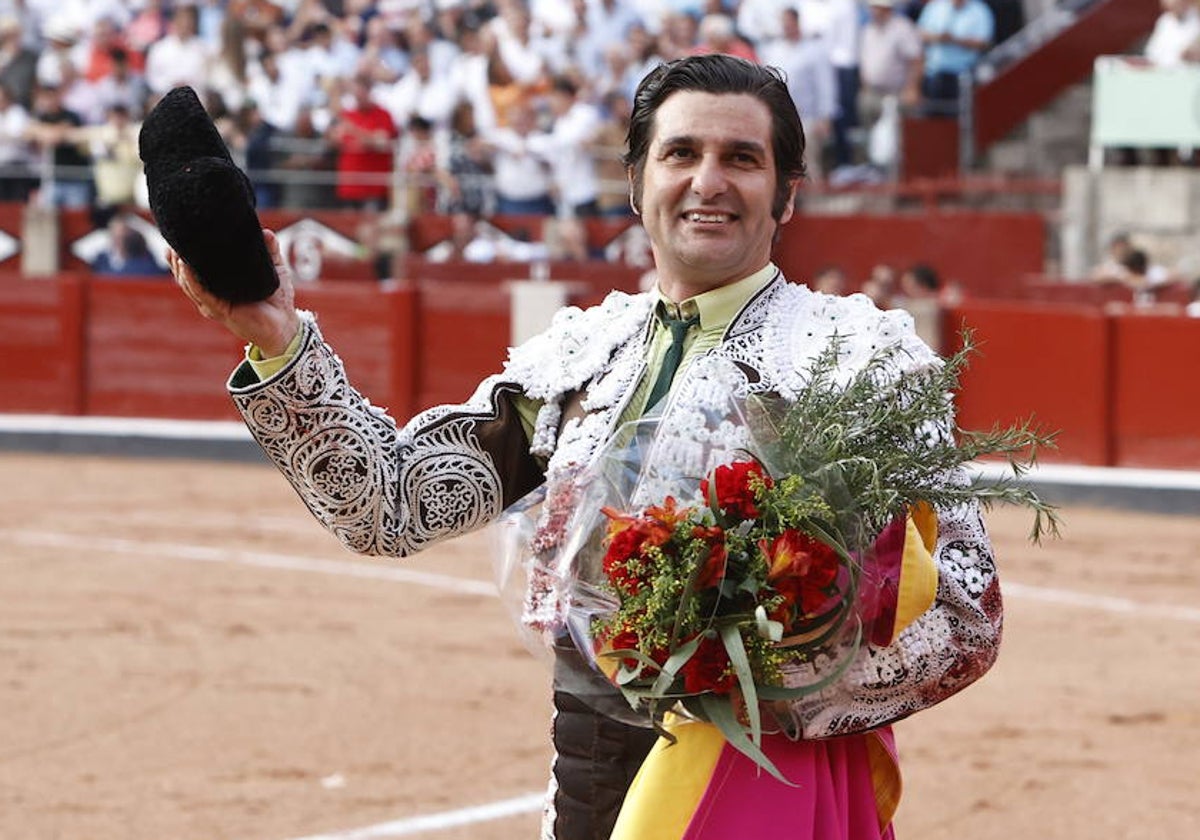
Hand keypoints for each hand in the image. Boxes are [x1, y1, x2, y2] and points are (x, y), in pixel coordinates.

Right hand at [169, 228, 300, 356]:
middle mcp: (212, 296)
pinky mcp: (221, 311)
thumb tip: (266, 232)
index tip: (175, 237)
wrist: (285, 325)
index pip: (193, 270)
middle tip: (172, 240)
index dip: (181, 256)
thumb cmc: (276, 299)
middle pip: (185, 277)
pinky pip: (202, 294)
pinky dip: (193, 280)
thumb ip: (270, 250)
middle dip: (175, 260)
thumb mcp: (273, 269)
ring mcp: (214, 304)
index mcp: (219, 286)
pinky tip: (186, 267)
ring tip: (175, 250)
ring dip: (180, 268)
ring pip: (189, 285)